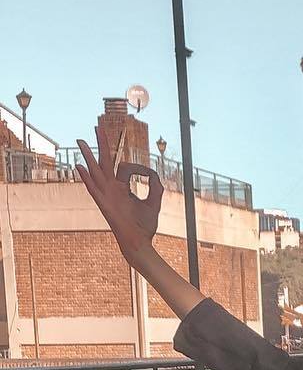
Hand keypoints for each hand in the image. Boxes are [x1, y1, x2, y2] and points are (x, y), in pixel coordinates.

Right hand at [75, 139, 161, 265]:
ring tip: (81, 140)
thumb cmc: (145, 225)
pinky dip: (87, 178)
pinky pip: (93, 189)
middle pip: (104, 161)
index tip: (150, 175)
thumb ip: (155, 186)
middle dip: (102, 144)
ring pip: (96, 171)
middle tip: (98, 127)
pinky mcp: (104, 204)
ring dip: (89, 155)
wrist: (139, 242)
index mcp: (122, 187)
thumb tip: (152, 172)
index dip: (140, 168)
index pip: (126, 167)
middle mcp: (112, 188)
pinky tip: (80, 167)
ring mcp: (107, 195)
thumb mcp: (154, 202)